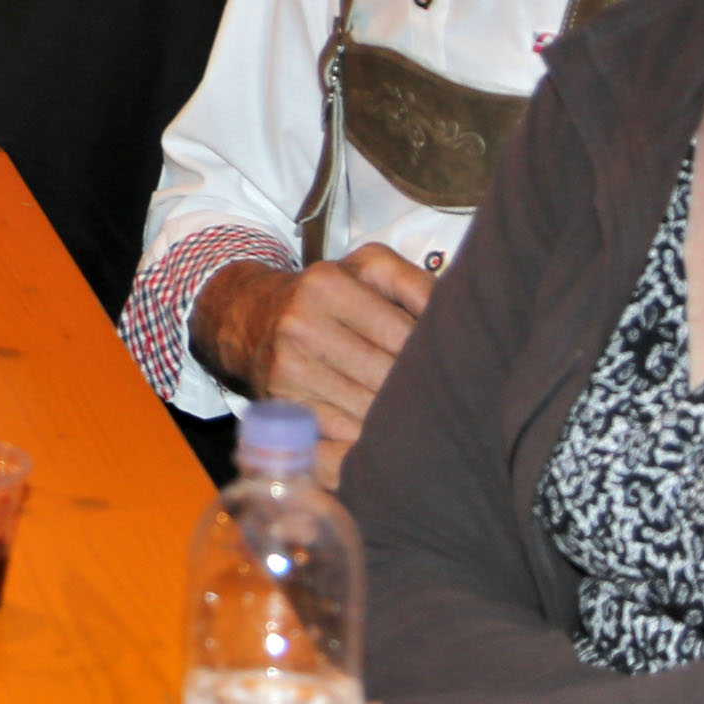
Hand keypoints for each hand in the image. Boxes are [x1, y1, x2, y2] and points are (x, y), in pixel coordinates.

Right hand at [194, 245, 436, 482]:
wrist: (248, 317)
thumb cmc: (322, 294)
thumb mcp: (365, 267)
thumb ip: (414, 282)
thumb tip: (455, 318)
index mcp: (328, 284)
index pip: (403, 334)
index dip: (432, 356)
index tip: (452, 368)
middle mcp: (302, 325)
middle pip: (388, 374)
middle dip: (421, 389)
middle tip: (446, 401)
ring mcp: (288, 368)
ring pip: (370, 407)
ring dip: (401, 418)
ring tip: (423, 418)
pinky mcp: (283, 403)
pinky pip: (343, 431)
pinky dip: (369, 436)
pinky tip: (386, 432)